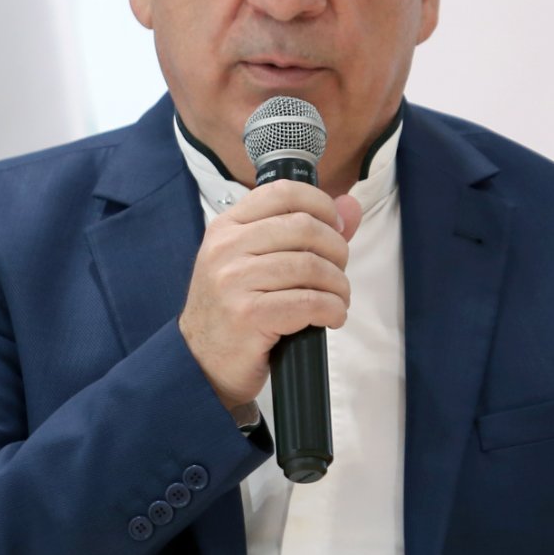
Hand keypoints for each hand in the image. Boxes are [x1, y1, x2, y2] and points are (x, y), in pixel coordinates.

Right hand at [179, 179, 362, 410]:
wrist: (201, 362)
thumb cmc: (234, 309)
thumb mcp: (258, 261)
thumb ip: (306, 230)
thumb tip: (351, 205)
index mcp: (227, 226)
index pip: (283, 192)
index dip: (322, 205)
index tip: (336, 229)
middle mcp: (227, 248)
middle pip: (305, 227)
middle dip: (337, 250)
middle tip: (337, 272)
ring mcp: (234, 281)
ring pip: (311, 266)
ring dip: (338, 286)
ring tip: (337, 299)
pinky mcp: (249, 315)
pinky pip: (310, 302)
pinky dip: (332, 310)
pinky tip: (331, 317)